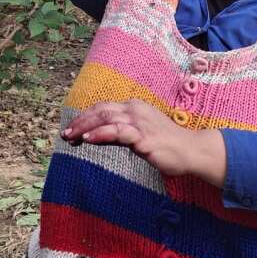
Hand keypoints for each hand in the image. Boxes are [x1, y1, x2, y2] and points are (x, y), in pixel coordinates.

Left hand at [62, 99, 226, 185]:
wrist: (191, 150)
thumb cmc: (166, 144)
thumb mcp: (139, 135)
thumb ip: (120, 132)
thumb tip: (96, 136)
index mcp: (134, 107)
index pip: (103, 107)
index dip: (85, 117)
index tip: (73, 129)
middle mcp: (135, 110)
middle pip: (100, 111)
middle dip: (80, 121)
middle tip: (65, 133)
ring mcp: (139, 123)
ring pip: (105, 118)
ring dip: (85, 127)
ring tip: (71, 136)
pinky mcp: (143, 137)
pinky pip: (118, 132)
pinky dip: (101, 134)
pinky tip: (89, 139)